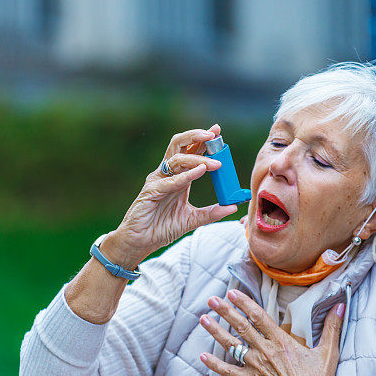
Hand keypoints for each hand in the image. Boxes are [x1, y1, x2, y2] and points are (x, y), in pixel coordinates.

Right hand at [108, 124, 236, 267]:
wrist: (141, 242)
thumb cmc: (162, 228)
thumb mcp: (192, 219)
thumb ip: (211, 212)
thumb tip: (233, 207)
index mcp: (177, 177)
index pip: (190, 152)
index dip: (203, 141)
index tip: (218, 133)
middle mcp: (167, 174)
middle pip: (180, 146)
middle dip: (196, 137)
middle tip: (214, 135)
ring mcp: (157, 181)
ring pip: (176, 160)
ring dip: (197, 159)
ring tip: (216, 163)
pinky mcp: (151, 191)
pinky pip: (170, 181)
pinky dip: (186, 175)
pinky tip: (200, 171)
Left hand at [198, 289, 345, 375]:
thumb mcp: (328, 351)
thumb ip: (332, 326)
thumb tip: (341, 304)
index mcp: (281, 342)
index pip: (259, 317)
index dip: (245, 303)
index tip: (233, 292)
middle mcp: (265, 351)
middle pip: (241, 327)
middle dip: (225, 311)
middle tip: (212, 300)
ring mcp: (256, 367)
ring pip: (232, 345)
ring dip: (216, 331)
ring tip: (203, 319)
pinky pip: (228, 372)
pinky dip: (214, 364)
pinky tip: (202, 355)